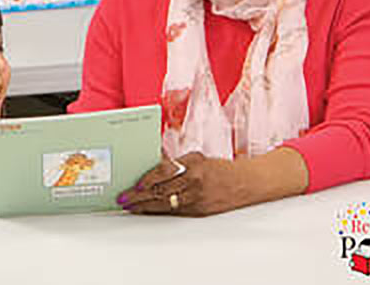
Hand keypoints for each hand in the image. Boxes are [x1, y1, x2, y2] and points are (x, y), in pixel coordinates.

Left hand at [116, 152, 252, 216]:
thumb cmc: (220, 169)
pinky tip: (147, 211)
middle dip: (139, 196)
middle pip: (161, 190)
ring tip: (131, 207)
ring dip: (145, 207)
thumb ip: (177, 163)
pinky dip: (158, 211)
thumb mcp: (198, 158)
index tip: (134, 185)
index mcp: (193, 164)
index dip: (146, 179)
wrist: (246, 182)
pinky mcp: (200, 211)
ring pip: (165, 204)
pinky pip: (174, 212)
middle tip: (124, 199)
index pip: (163, 171)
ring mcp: (197, 198)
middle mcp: (195, 181)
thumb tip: (153, 166)